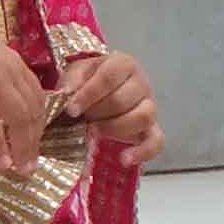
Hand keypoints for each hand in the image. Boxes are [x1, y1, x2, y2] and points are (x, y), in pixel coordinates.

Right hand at [0, 6, 46, 173]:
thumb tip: (3, 109)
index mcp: (15, 62)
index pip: (38, 98)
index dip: (39, 126)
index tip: (35, 146)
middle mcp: (11, 70)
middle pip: (32, 112)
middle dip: (34, 143)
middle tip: (30, 167)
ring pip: (18, 119)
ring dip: (22, 148)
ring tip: (20, 170)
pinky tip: (1, 162)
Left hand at [58, 50, 165, 165]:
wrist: (99, 95)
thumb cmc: (87, 82)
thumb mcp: (76, 74)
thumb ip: (71, 82)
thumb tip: (67, 95)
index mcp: (123, 64)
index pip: (109, 76)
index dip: (89, 94)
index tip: (71, 110)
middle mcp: (141, 83)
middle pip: (123, 99)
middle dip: (97, 113)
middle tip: (81, 119)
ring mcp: (150, 107)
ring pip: (143, 117)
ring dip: (114, 128)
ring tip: (95, 132)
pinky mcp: (153, 129)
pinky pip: (157, 142)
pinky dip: (143, 152)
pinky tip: (124, 159)